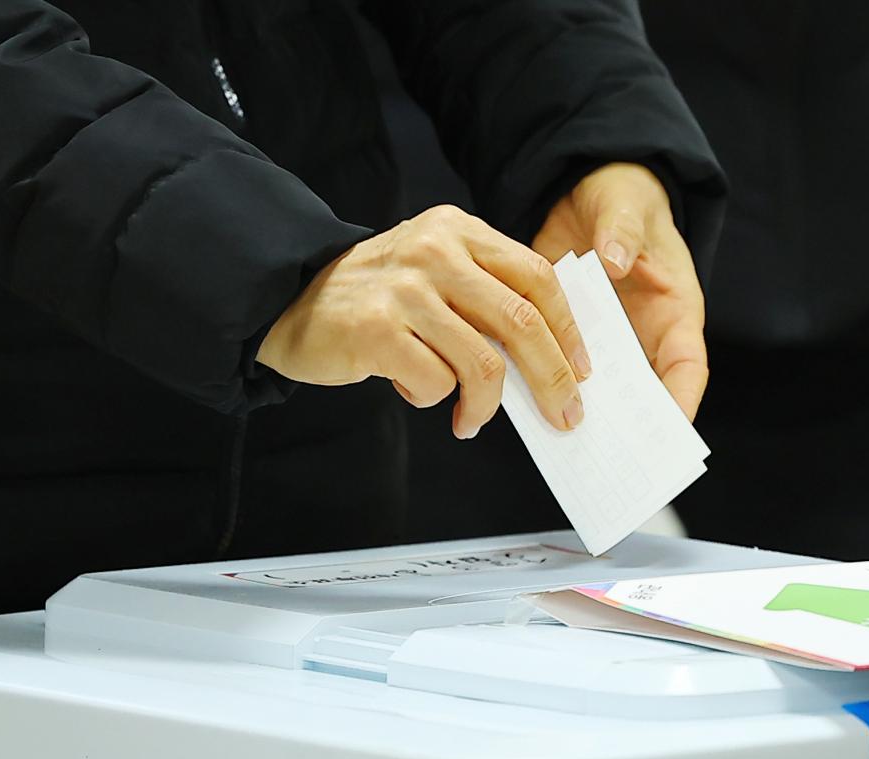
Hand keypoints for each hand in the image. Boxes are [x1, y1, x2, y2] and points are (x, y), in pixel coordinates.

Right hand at [257, 205, 590, 437]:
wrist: (287, 299)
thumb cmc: (375, 297)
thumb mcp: (435, 272)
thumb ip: (487, 296)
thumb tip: (553, 358)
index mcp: (458, 230)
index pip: (537, 278)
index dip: (568, 330)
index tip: (581, 370)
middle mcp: (434, 250)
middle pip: (522, 321)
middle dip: (552, 377)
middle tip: (563, 414)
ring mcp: (403, 288)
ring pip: (483, 362)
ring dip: (486, 405)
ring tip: (473, 418)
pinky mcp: (375, 329)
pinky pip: (435, 382)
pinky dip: (436, 400)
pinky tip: (418, 394)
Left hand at [533, 162, 707, 419]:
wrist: (582, 191)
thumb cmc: (622, 198)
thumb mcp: (628, 205)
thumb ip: (623, 229)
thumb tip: (615, 257)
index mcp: (674, 309)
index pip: (687, 364)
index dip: (682, 399)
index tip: (670, 431)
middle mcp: (642, 333)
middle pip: (643, 392)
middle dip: (629, 426)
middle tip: (611, 457)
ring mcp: (604, 338)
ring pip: (599, 387)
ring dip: (583, 411)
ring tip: (566, 442)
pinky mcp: (567, 332)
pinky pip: (558, 366)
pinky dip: (545, 384)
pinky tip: (526, 404)